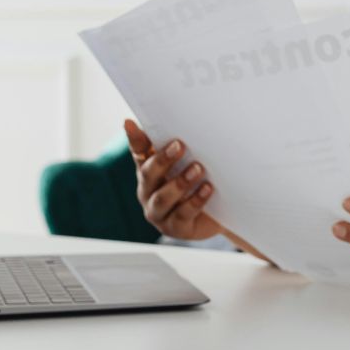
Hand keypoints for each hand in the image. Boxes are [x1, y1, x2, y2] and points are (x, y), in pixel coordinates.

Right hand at [125, 119, 222, 240]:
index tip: (130, 123)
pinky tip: (207, 189)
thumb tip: (181, 120)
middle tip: (180, 145)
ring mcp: (159, 213)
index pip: (138, 152)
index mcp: (148, 172)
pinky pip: (183, 215)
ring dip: (179, 182)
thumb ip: (179, 146)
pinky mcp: (175, 229)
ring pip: (163, 198)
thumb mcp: (189, 163)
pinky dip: (195, 201)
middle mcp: (148, 192)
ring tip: (198, 169)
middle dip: (163, 160)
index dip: (133, 139)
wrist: (219, 216)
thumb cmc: (199, 183)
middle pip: (148, 174)